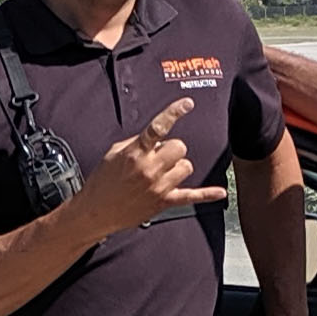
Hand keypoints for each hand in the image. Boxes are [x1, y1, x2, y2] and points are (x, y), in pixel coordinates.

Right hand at [72, 97, 226, 232]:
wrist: (96, 211)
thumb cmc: (102, 180)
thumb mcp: (113, 153)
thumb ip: (137, 143)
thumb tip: (157, 140)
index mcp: (135, 152)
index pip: (159, 127)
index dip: (174, 112)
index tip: (187, 103)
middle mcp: (150, 168)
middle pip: (180, 147)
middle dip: (172, 148)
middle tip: (158, 156)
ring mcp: (159, 186)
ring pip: (186, 166)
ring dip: (177, 166)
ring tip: (163, 173)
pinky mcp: (164, 202)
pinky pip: (191, 196)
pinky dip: (207, 194)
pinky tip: (220, 192)